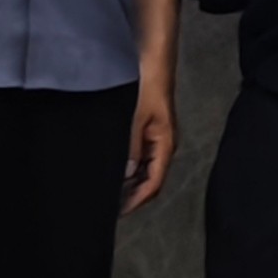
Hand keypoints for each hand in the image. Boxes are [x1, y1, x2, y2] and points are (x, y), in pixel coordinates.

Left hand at [122, 60, 177, 213]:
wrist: (155, 65)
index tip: (119, 212)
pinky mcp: (150, 133)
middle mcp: (164, 146)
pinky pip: (143, 159)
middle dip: (135, 195)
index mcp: (166, 145)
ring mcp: (158, 140)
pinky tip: (117, 171)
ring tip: (111, 193)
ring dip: (132, 183)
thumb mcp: (136, 120)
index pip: (154, 183)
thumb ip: (132, 148)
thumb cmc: (149, 90)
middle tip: (112, 207)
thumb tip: (127, 175)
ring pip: (147, 171)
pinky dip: (132, 170)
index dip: (138, 200)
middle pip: (152, 180)